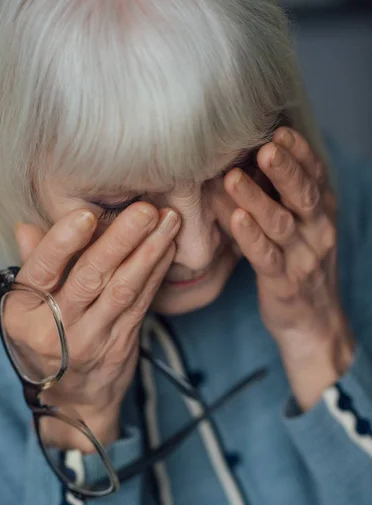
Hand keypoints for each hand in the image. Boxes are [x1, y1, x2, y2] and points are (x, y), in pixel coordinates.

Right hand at [12, 203, 180, 449]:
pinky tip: (168, 247)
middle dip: (121, 240)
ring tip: (167, 220)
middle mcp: (59, 328)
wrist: (73, 399)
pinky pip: (142, 302)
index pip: (42, 271)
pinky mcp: (123, 342)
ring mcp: (94, 338)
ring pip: (124, 289)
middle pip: (90, 278)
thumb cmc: (45, 341)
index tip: (87, 215)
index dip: (63, 242)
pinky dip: (156, 272)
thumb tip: (27, 227)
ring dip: (149, 252)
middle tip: (145, 210)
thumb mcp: (25, 311)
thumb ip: (34, 266)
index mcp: (26, 314)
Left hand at [224, 127, 354, 409]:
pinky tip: (236, 220)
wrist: (313, 323)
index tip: (278, 130)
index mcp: (321, 213)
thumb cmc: (299, 267)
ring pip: (280, 224)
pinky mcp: (284, 283)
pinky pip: (266, 258)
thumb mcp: (301, 229)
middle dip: (284, 168)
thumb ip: (282, 200)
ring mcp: (302, 258)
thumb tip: (246, 162)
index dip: (298, 153)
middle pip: (301, 194)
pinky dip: (251, 238)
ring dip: (257, 199)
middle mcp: (317, 231)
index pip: (314, 176)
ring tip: (234, 177)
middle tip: (264, 145)